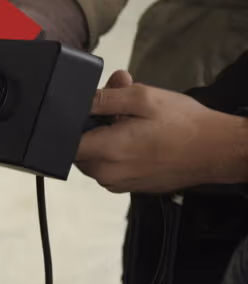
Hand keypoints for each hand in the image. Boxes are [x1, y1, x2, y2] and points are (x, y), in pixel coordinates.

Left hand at [76, 70, 247, 192]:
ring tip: (133, 128)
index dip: (73, 123)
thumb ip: (107, 96)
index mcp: (106, 151)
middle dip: (93, 129)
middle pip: (78, 149)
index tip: (92, 112)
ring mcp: (117, 183)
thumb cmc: (185, 126)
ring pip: (94, 158)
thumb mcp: (143, 98)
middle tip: (120, 116)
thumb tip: (83, 96)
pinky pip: (110, 167)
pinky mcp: (128, 187)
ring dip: (106, 141)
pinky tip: (140, 141)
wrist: (218, 150)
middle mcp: (107, 174)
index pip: (64, 141)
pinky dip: (118, 153)